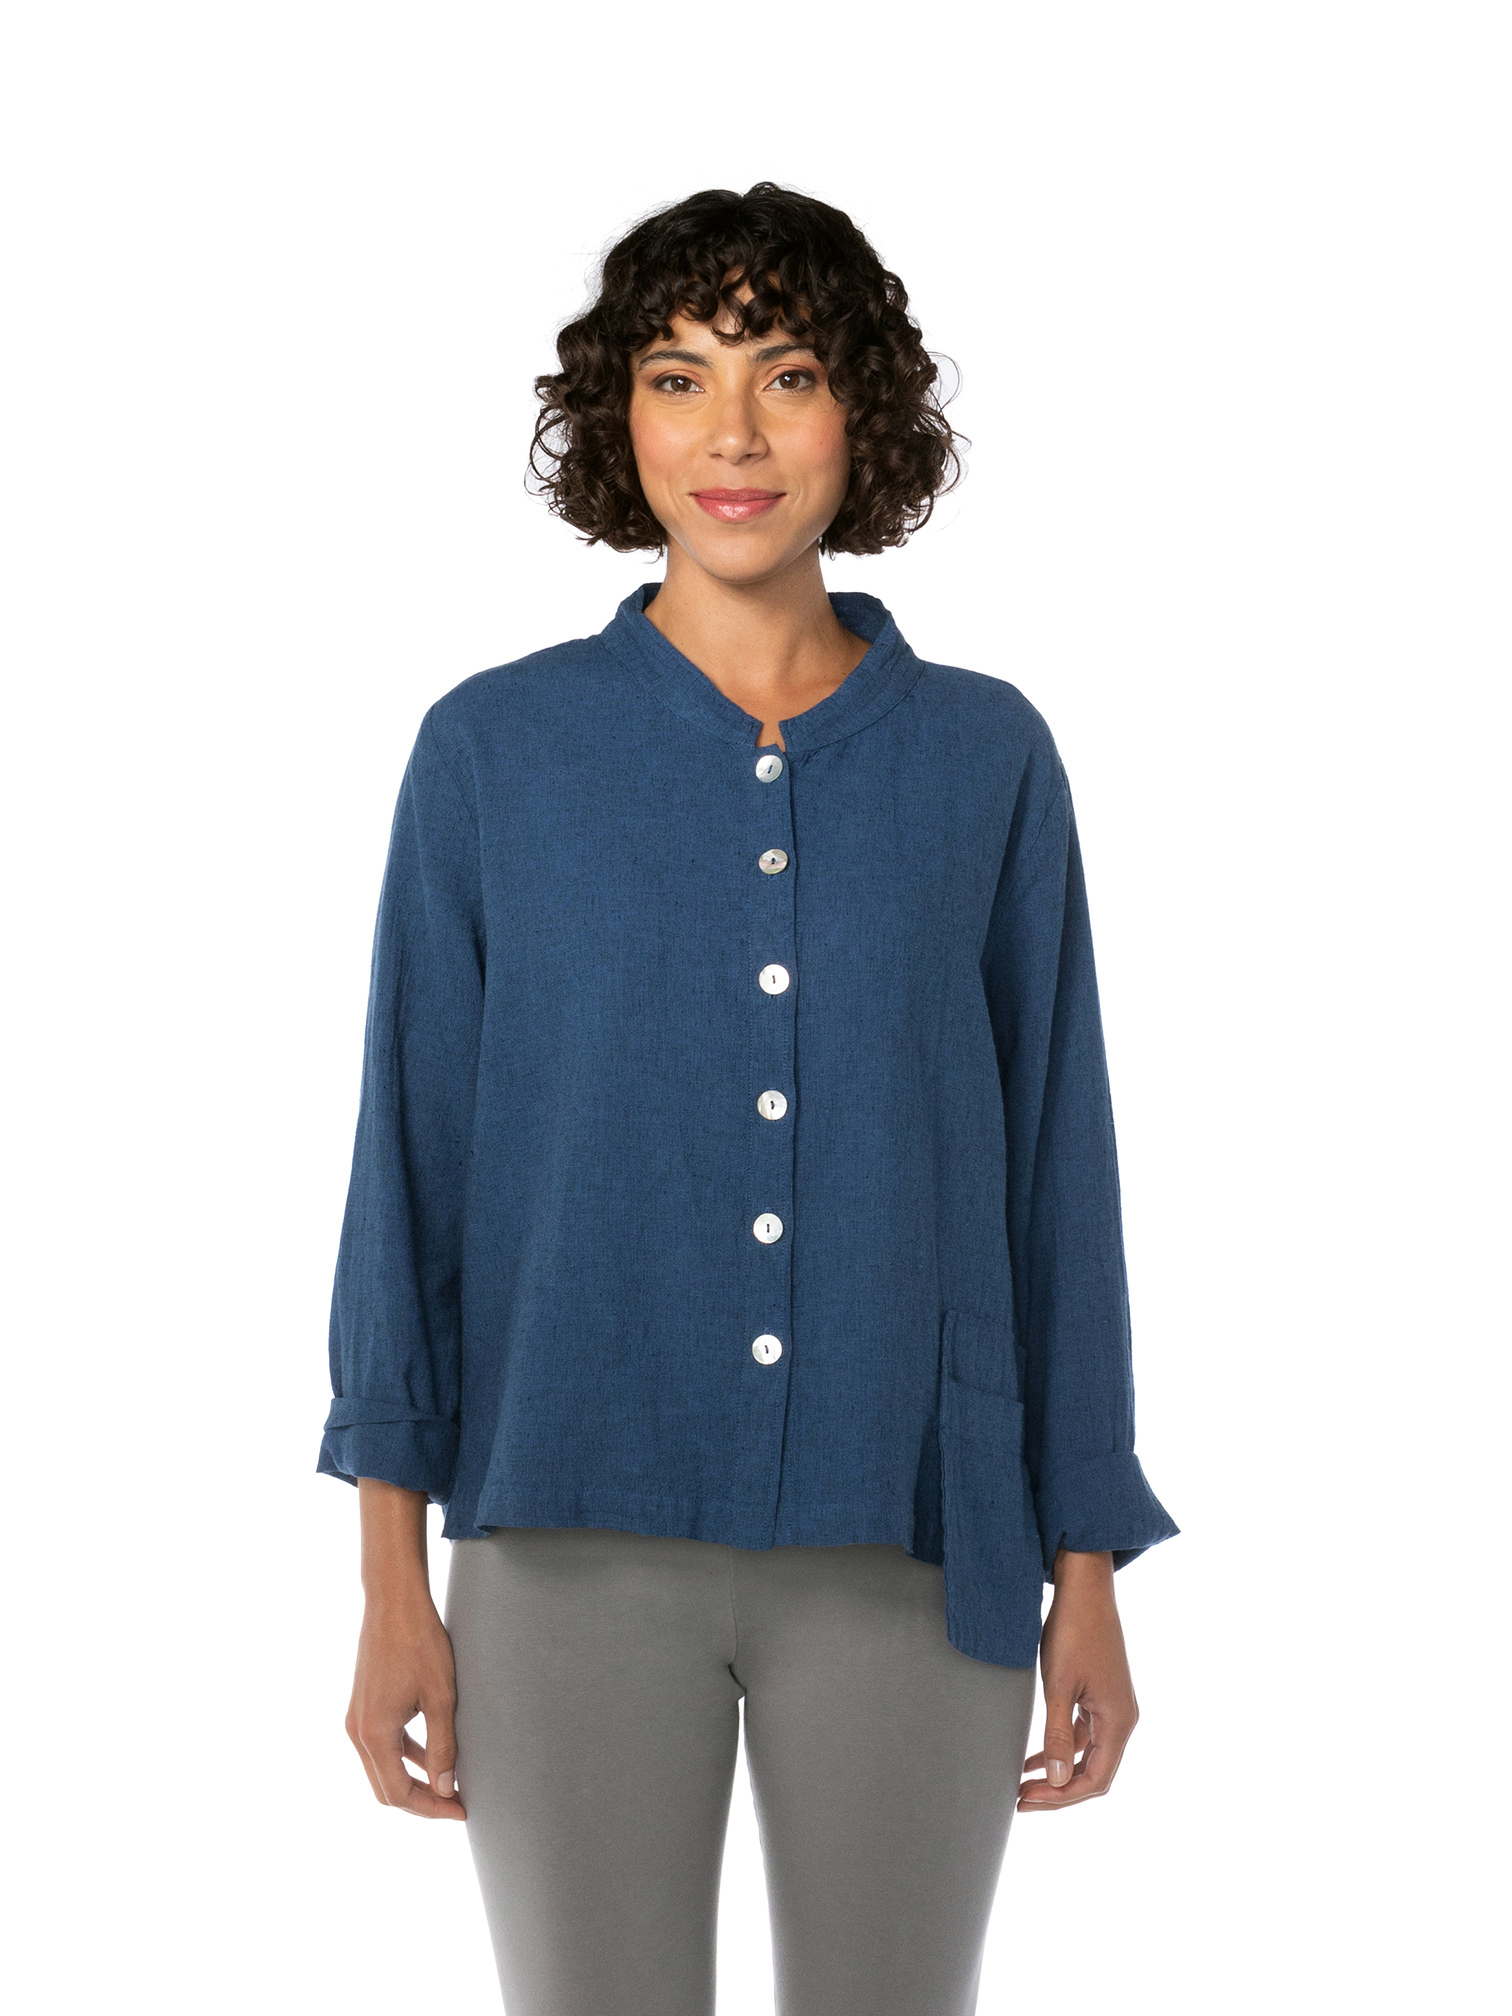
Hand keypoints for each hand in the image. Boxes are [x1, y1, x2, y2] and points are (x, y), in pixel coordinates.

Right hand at [346, 1588, 466, 1818]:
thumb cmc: (421, 1643)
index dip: (431, 1808)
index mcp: (374, 1734)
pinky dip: (405, 1756)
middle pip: (386, 1787)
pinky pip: (382, 1745)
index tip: (461, 1809)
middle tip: (456, 1802)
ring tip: (450, 1782)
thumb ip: (443, 1747)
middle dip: (421, 1801)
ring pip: (383, 1768)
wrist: (394, 1602)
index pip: (398, 1794)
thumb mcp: (441, 1696)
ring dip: (414, 1779)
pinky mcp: (362, 1707)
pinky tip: (432, 1753)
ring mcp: (356, 1719)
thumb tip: (445, 1789)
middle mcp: (357, 1732)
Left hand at [1017, 1547, 1137, 1811]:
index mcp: (1119, 1721)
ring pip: (1088, 1755)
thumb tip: (1058, 1780)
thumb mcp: (1059, 1685)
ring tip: (1023, 1782)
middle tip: (1021, 1798)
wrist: (1084, 1588)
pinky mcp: (1100, 1694)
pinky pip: (1083, 1734)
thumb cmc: (1073, 1632)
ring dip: (1058, 1771)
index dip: (1062, 1797)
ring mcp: (1112, 1706)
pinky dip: (1061, 1747)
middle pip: (1094, 1772)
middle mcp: (1121, 1719)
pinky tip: (1034, 1755)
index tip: (1028, 1800)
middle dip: (1059, 1790)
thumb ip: (1059, 1734)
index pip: (1096, 1780)